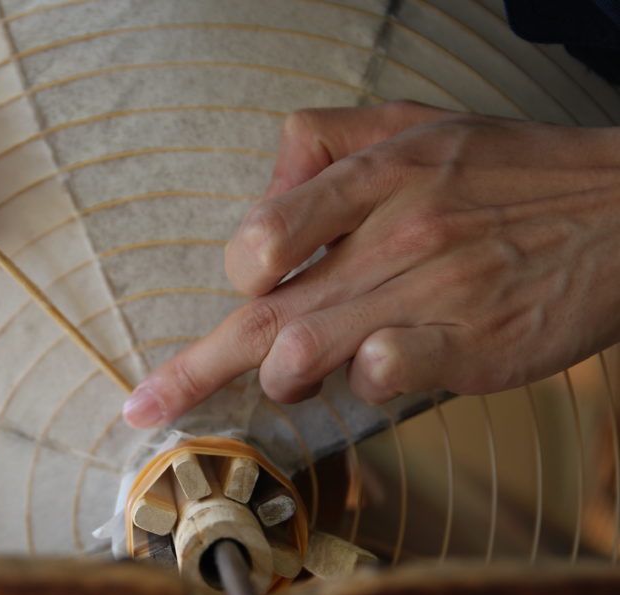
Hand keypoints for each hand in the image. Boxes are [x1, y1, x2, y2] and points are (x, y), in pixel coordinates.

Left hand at [123, 101, 619, 428]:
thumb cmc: (513, 172)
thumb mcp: (417, 122)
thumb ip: (325, 144)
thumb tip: (261, 194)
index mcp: (374, 175)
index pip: (262, 233)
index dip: (230, 275)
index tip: (225, 300)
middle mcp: (391, 232)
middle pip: (264, 311)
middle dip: (193, 370)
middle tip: (150, 403)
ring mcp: (428, 290)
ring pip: (305, 346)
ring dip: (279, 377)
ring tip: (290, 378)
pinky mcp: (469, 342)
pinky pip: (383, 373)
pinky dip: (358, 384)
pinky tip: (369, 375)